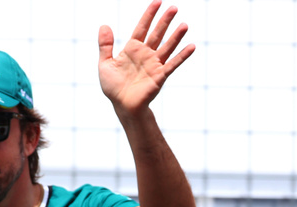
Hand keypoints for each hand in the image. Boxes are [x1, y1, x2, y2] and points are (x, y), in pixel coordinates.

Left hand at [97, 2, 194, 117]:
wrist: (122, 106)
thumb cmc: (114, 87)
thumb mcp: (105, 64)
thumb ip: (105, 45)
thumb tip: (104, 25)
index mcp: (132, 49)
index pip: (142, 27)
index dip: (149, 15)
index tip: (157, 2)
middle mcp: (145, 54)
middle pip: (157, 34)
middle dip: (165, 21)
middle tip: (174, 8)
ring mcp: (154, 64)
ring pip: (167, 47)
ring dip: (176, 36)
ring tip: (184, 25)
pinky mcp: (159, 76)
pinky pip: (172, 64)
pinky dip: (182, 56)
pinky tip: (191, 47)